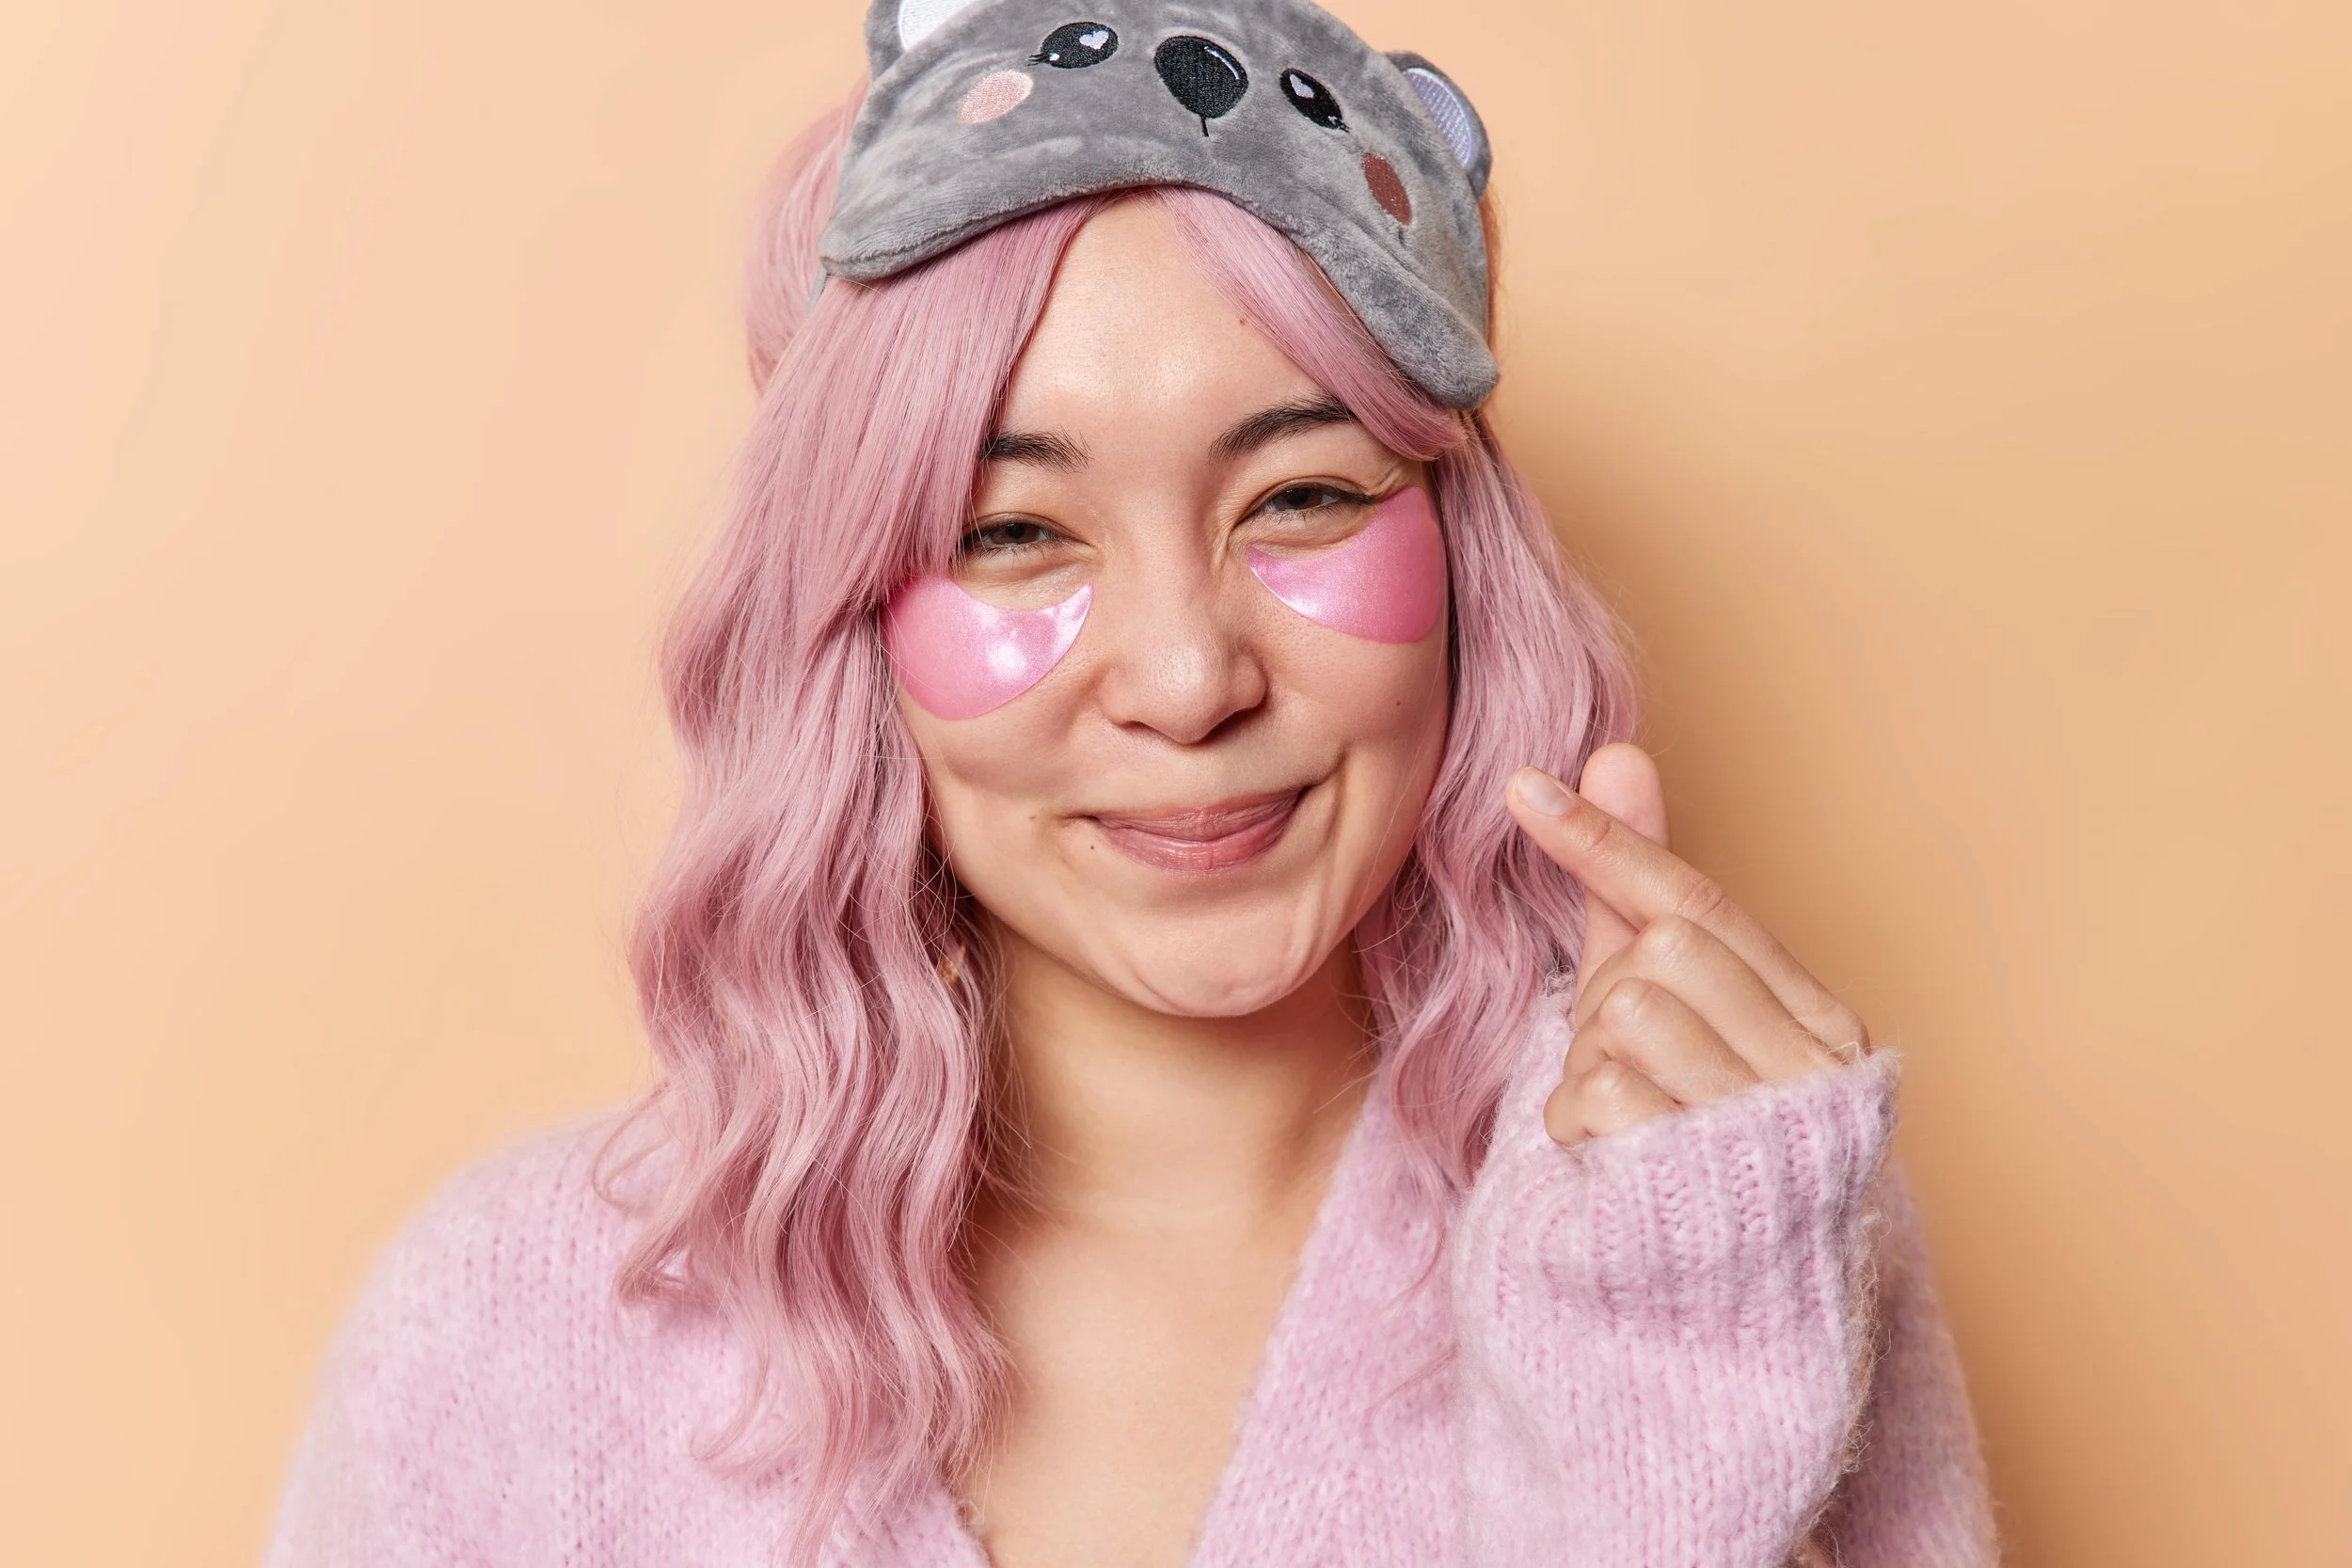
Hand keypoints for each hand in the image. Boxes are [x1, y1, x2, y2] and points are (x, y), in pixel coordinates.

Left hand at [1505, 744, 1871, 1146]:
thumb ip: (1639, 892)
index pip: (1699, 903)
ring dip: (1590, 1067)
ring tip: (1627, 1121)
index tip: (1522, 788)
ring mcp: (1767, 1129)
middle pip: (1660, 954)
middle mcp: (1815, 1069)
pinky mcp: (1706, 1186)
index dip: (1606, 843)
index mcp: (1819, 1019)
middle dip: (1610, 998)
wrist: (1720, 1318)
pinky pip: (1599, 1098)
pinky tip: (1613, 1165)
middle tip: (1627, 1064)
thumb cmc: (1691, 1137)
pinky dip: (1578, 1126)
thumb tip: (1615, 751)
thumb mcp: (1667, 1008)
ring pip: (1625, 1017)